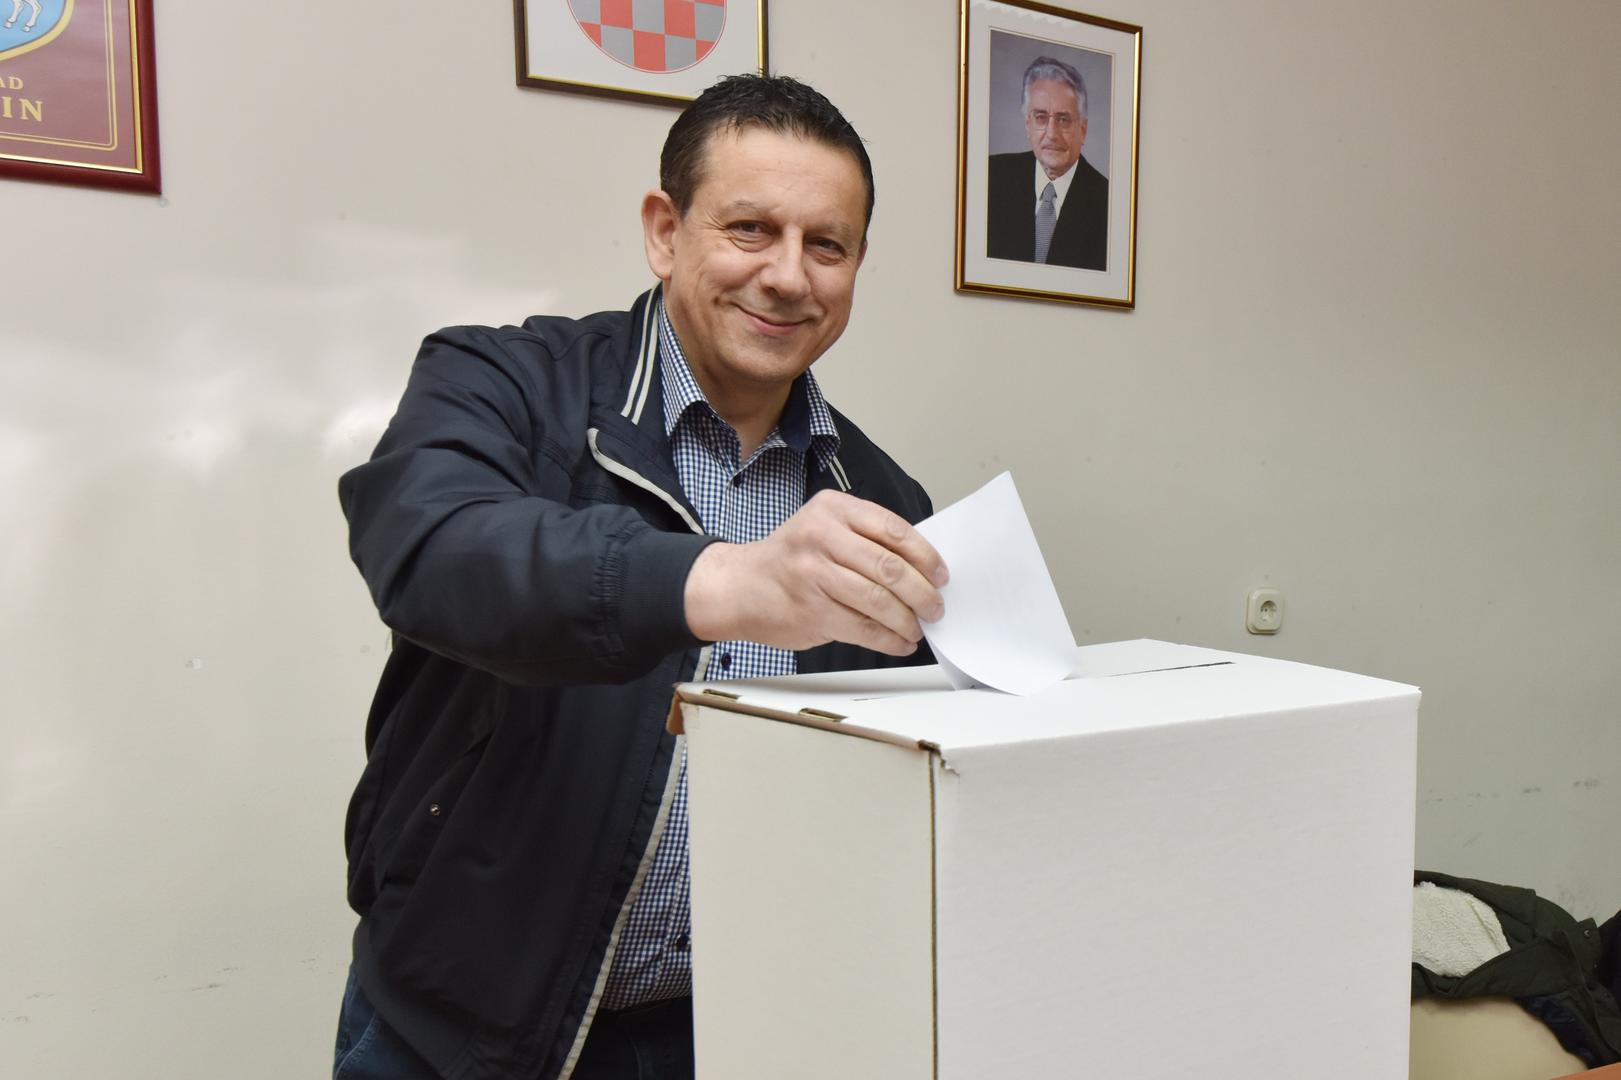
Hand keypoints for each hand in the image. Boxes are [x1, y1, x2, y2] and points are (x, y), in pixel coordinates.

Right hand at [684, 490, 948, 655]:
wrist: (740, 586)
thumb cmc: (791, 559)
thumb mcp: (824, 528)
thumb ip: (866, 539)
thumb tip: (920, 567)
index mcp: (834, 509)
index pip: (893, 529)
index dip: (925, 556)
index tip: (941, 575)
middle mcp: (823, 536)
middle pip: (890, 567)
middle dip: (922, 593)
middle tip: (936, 607)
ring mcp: (815, 574)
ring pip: (879, 600)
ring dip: (907, 620)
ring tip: (918, 628)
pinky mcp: (812, 610)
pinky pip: (863, 627)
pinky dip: (888, 639)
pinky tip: (899, 641)